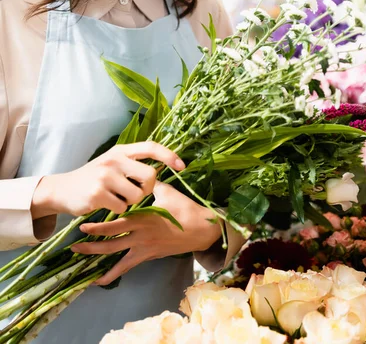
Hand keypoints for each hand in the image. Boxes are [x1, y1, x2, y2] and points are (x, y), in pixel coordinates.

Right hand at [31, 142, 184, 217]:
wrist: (62, 189)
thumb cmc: (93, 177)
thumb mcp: (112, 163)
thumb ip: (132, 162)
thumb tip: (162, 166)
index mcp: (121, 150)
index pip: (151, 147)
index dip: (169, 155)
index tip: (182, 165)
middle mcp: (114, 160)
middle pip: (150, 176)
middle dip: (148, 189)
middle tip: (137, 193)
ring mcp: (105, 176)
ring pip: (137, 195)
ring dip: (131, 202)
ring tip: (116, 198)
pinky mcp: (98, 194)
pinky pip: (122, 208)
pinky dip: (118, 210)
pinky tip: (106, 204)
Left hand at [71, 182, 221, 285]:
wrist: (201, 230)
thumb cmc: (184, 208)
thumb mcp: (167, 191)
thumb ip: (149, 184)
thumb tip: (137, 174)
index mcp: (143, 219)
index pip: (116, 224)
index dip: (98, 227)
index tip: (83, 225)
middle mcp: (141, 236)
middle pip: (111, 244)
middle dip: (91, 245)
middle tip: (74, 245)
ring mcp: (144, 248)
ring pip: (117, 258)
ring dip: (99, 261)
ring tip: (83, 262)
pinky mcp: (149, 256)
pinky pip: (128, 267)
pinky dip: (113, 274)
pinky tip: (100, 280)